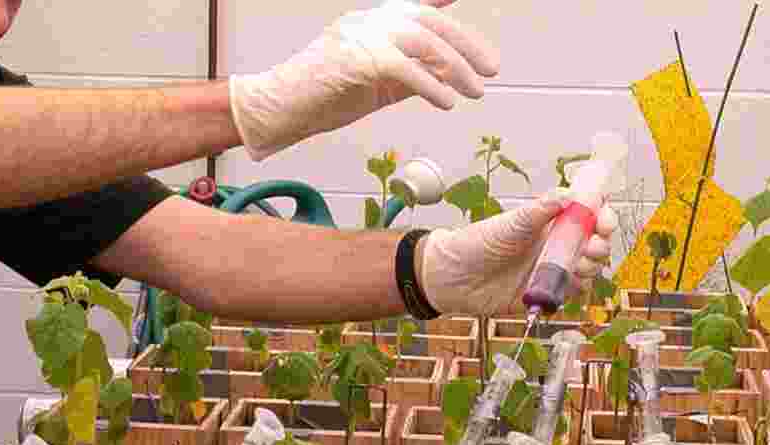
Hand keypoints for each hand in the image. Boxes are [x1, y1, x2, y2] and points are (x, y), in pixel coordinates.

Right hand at [230, 0, 498, 159]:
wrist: (277, 109)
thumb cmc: (320, 99)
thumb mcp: (375, 86)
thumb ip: (408, 76)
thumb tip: (446, 78)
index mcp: (372, 21)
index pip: (421, 11)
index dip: (452, 17)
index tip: (480, 39)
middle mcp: (369, 20)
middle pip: (429, 22)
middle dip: (466, 45)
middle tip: (492, 70)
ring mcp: (360, 35)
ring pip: (422, 41)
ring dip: (455, 67)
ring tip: (476, 91)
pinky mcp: (354, 59)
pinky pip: (404, 67)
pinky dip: (430, 85)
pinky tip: (447, 102)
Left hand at [419, 189, 617, 316]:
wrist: (453, 278)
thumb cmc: (476, 244)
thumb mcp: (509, 223)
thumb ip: (538, 211)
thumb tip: (567, 195)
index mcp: (549, 221)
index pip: (587, 214)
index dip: (602, 215)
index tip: (604, 221)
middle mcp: (554, 244)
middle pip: (594, 242)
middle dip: (600, 243)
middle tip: (591, 247)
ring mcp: (551, 269)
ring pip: (588, 267)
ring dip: (593, 266)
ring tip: (580, 265)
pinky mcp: (545, 294)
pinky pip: (572, 292)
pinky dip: (577, 288)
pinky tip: (570, 284)